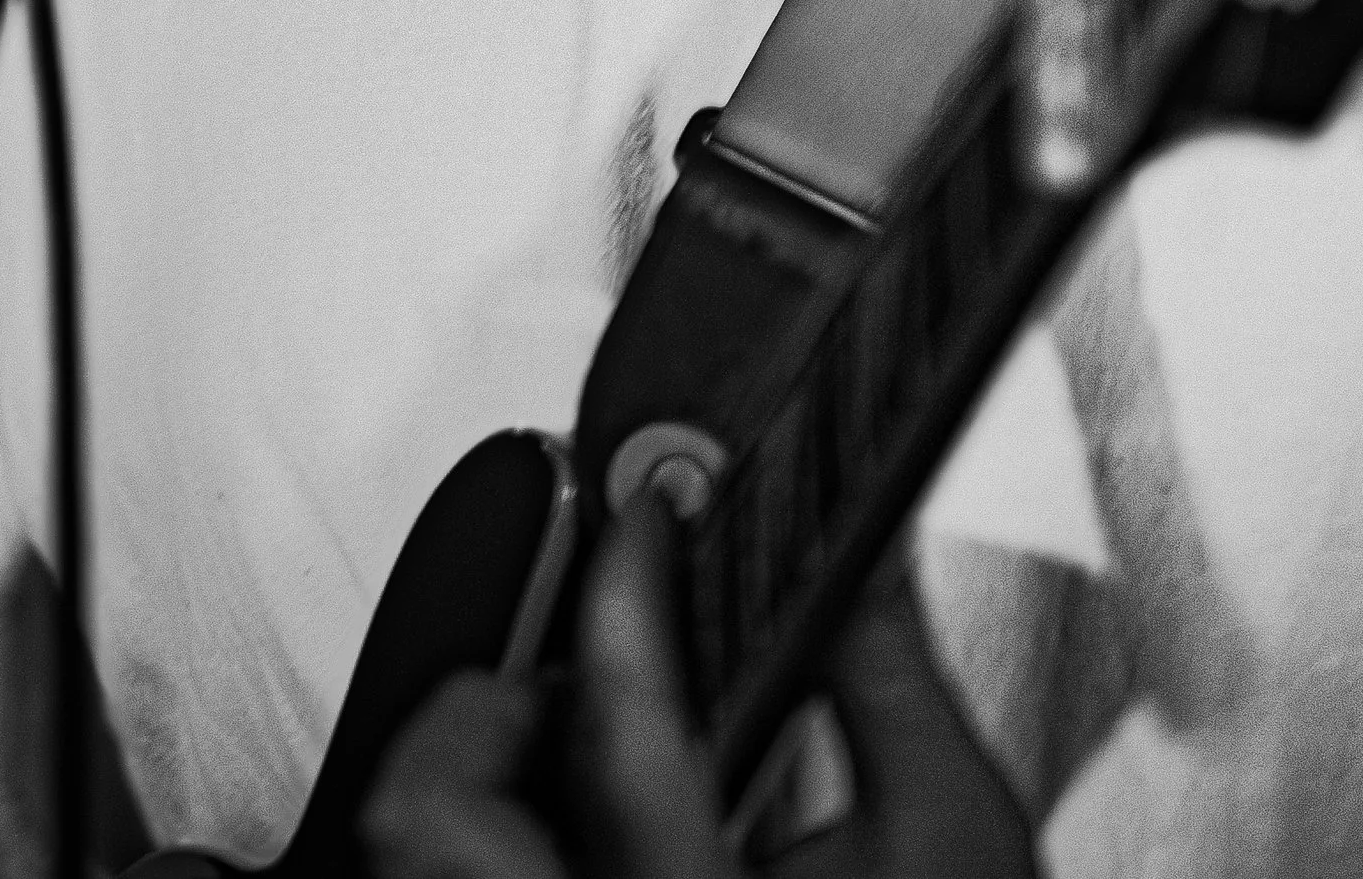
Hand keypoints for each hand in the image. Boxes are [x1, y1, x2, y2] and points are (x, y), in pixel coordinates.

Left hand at [360, 495, 1034, 876]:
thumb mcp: (950, 830)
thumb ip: (889, 677)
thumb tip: (851, 549)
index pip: (612, 724)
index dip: (623, 588)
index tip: (645, 519)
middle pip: (424, 812)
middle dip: (492, 705)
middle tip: (584, 668)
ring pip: (413, 860)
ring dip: (481, 777)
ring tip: (572, 748)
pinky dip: (495, 839)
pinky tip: (576, 828)